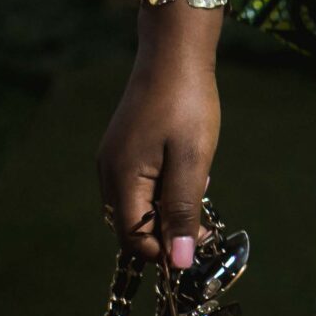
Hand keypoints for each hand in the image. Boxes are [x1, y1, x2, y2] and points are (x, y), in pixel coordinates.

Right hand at [97, 55, 220, 265]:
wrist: (174, 53)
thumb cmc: (186, 104)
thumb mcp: (192, 160)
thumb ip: (183, 211)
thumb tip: (179, 261)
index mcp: (121, 180)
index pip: (133, 238)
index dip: (165, 250)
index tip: (200, 243)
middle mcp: (109, 174)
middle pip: (133, 225)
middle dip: (168, 230)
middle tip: (206, 216)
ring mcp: (113, 160)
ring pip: (137, 206)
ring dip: (168, 208)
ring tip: (198, 182)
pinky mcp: (123, 149)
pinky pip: (139, 185)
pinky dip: (163, 189)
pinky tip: (187, 169)